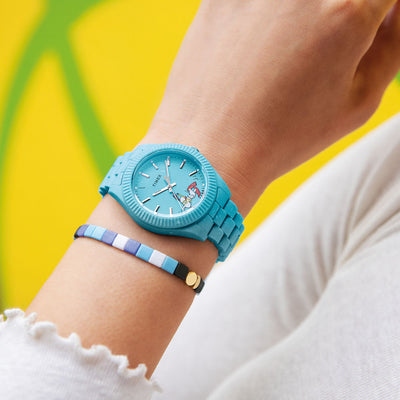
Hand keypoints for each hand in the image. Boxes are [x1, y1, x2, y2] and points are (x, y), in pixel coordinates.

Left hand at [143, 0, 399, 215]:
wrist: (212, 149)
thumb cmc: (283, 136)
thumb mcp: (358, 103)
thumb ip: (392, 44)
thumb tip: (392, 11)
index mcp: (347, 10)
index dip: (378, 12)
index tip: (366, 28)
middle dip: (339, 15)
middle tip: (323, 46)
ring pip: (295, 0)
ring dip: (298, 18)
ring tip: (282, 55)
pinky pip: (254, 1)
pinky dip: (263, 19)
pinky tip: (255, 52)